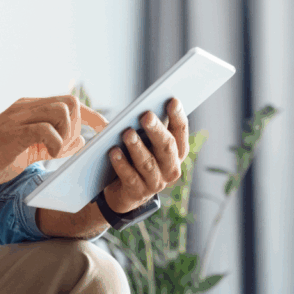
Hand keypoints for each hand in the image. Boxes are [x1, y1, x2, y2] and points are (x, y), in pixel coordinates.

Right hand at [0, 95, 107, 196]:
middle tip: (66, 148)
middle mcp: (25, 107)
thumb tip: (82, 139)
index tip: (105, 129)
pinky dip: (55, 143)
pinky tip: (47, 155)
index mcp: (29, 109)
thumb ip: (54, 144)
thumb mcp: (31, 151)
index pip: (68, 101)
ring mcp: (18, 117)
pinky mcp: (13, 133)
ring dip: (67, 134)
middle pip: (70, 102)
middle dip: (78, 125)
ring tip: (54, 152)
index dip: (91, 114)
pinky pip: (46, 128)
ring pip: (61, 110)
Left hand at [102, 97, 188, 213]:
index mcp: (177, 152)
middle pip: (166, 147)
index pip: (180, 131)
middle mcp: (171, 169)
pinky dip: (121, 164)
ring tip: (127, 133)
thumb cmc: (137, 157)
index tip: (172, 100)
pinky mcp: (138, 193)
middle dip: (156, 130)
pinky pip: (130, 177)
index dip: (178, 116)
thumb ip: (150, 128)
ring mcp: (156, 183)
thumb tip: (144, 109)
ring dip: (137, 147)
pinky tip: (113, 152)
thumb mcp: (147, 142)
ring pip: (148, 164)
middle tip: (146, 115)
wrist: (125, 191)